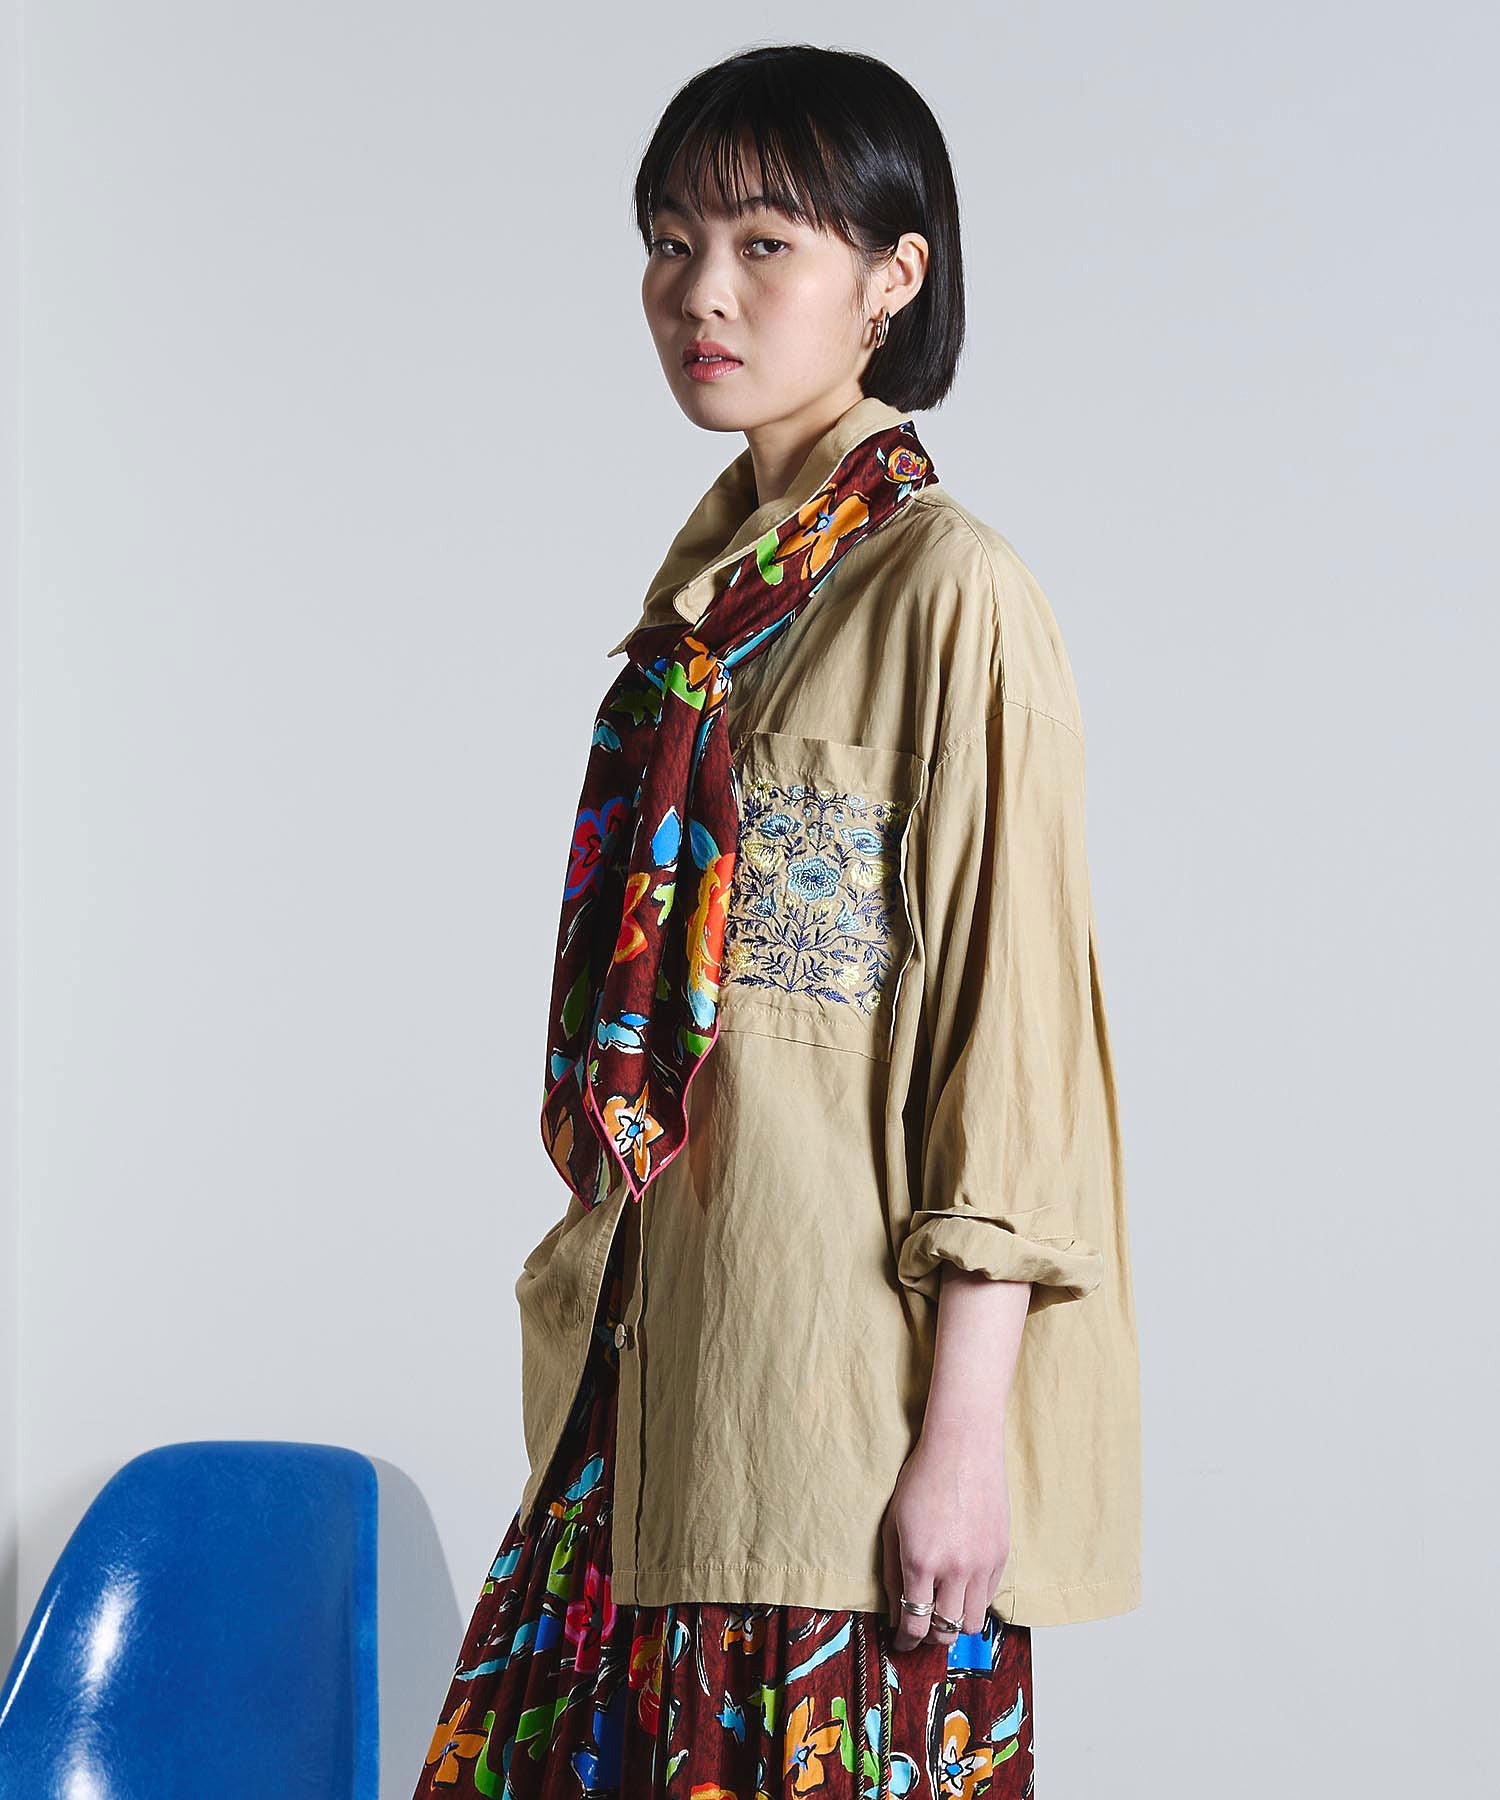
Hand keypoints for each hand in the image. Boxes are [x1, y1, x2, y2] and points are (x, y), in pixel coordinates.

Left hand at [879, 1430, 1009, 1653]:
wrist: (963, 1447)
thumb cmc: (922, 1479)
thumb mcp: (893, 1524)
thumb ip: (892, 1573)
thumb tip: (895, 1612)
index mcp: (921, 1562)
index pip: (914, 1624)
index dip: (905, 1642)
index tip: (901, 1644)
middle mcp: (954, 1569)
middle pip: (946, 1632)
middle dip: (930, 1637)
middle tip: (922, 1628)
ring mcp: (982, 1564)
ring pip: (972, 1623)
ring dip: (956, 1623)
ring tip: (945, 1610)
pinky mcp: (1001, 1556)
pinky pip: (989, 1597)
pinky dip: (974, 1601)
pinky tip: (962, 1586)